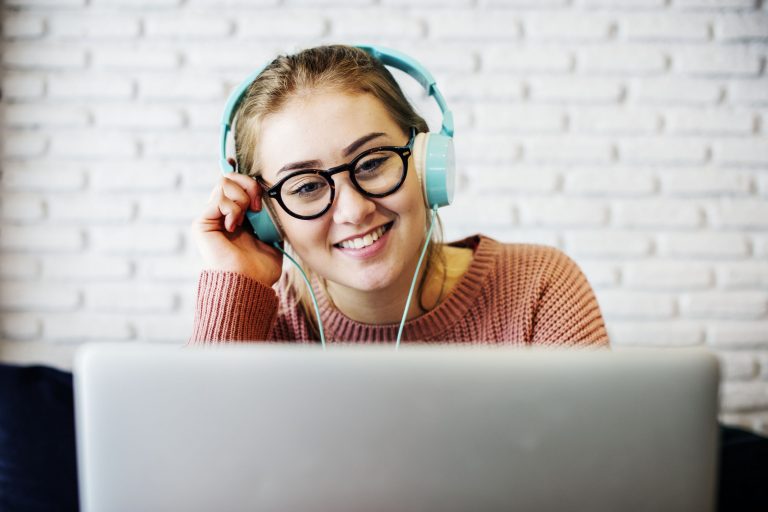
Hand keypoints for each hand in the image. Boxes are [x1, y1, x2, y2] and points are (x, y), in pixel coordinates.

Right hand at [192, 168, 282, 286]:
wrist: (248, 283)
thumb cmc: (261, 267)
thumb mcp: (272, 235)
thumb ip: (269, 215)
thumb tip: (270, 194)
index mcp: (236, 216)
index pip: (235, 184)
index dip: (242, 174)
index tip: (250, 169)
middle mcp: (221, 214)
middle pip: (229, 178)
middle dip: (249, 186)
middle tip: (258, 207)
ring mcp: (211, 218)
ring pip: (224, 184)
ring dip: (242, 198)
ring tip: (247, 219)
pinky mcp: (202, 223)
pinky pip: (219, 199)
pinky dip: (232, 209)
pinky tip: (235, 227)